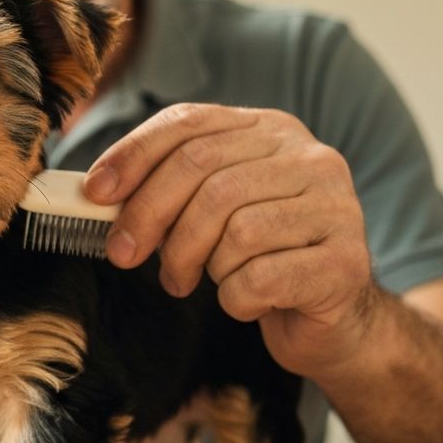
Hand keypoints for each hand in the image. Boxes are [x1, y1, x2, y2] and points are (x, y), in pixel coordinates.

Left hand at [83, 103, 373, 377]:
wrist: (332, 320)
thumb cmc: (258, 259)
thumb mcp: (210, 212)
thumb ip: (166, 190)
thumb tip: (99, 194)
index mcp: (270, 130)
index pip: (189, 122)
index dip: (134, 155)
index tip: (96, 194)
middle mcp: (309, 157)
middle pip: (205, 174)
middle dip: (151, 218)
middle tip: (126, 256)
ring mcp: (336, 206)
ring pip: (235, 229)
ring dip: (199, 264)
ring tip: (201, 280)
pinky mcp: (346, 262)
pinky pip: (262, 277)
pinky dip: (236, 297)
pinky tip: (244, 300)